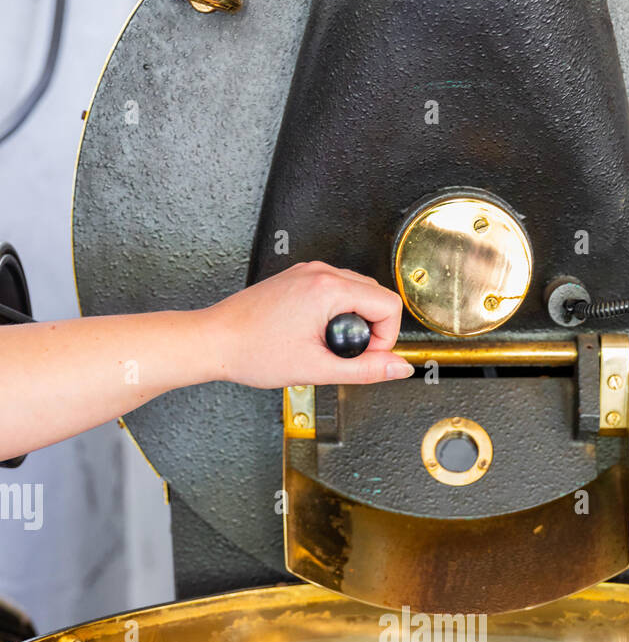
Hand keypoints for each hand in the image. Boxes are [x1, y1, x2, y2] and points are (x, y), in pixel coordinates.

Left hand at [202, 261, 413, 387]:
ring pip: (357, 291)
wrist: (216, 341)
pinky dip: (336, 312)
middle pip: (376, 295)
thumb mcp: (318, 368)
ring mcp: (308, 271)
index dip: (386, 338)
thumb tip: (399, 368)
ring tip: (328, 344)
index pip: (389, 305)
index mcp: (328, 289)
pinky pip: (335, 290)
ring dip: (354, 320)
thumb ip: (365, 369)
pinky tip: (315, 333)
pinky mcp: (298, 277)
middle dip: (372, 329)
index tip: (365, 356)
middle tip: (346, 353)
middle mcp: (320, 272)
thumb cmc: (253, 351)